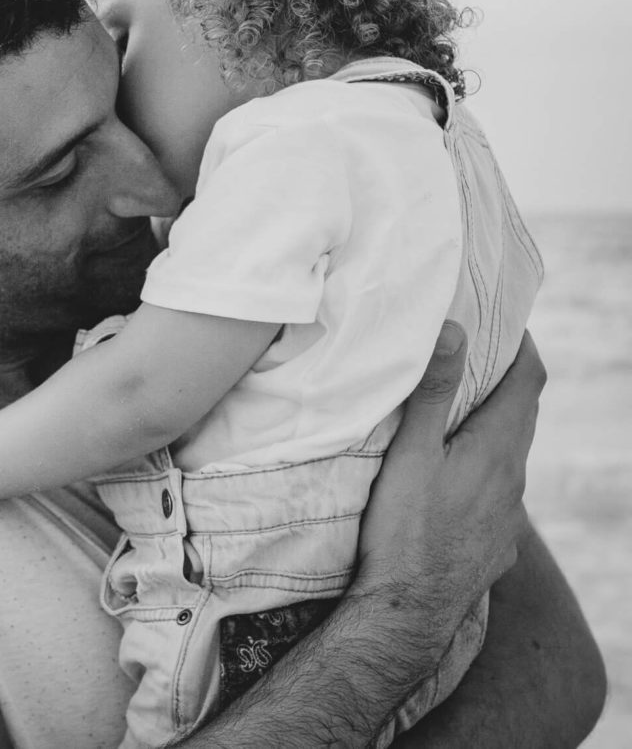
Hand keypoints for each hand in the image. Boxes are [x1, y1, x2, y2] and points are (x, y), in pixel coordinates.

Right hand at [353, 324, 542, 651]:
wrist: (410, 613)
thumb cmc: (405, 529)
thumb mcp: (411, 453)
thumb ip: (431, 392)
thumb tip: (453, 330)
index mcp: (498, 449)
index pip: (529, 381)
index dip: (524, 346)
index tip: (506, 322)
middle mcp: (514, 479)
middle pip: (523, 416)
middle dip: (505, 381)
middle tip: (476, 355)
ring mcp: (508, 515)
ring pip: (510, 456)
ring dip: (493, 426)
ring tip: (458, 411)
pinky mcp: (496, 542)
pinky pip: (499, 491)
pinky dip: (484, 467)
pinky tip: (453, 478)